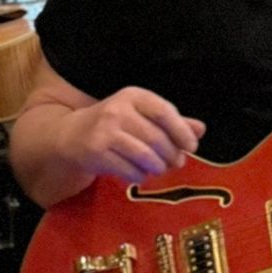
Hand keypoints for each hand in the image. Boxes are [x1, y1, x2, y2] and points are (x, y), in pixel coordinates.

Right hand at [59, 87, 205, 183]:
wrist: (70, 135)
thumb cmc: (114, 124)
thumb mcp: (141, 116)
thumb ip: (171, 121)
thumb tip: (201, 129)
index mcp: (133, 96)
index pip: (164, 112)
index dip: (181, 131)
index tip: (192, 146)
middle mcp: (117, 110)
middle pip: (156, 138)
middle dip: (171, 154)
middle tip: (177, 163)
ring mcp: (105, 131)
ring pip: (144, 156)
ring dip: (157, 167)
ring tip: (159, 169)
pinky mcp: (96, 152)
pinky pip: (129, 169)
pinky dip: (139, 176)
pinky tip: (139, 174)